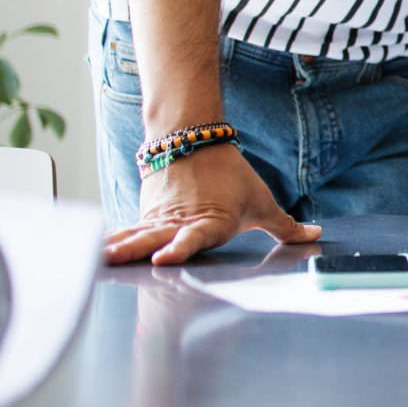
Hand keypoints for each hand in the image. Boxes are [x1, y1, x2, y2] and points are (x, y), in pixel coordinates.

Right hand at [103, 145, 318, 265]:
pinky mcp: (145, 217)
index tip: (164, 258)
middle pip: (156, 237)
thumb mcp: (262, 203)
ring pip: (136, 235)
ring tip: (98, 261)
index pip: (194, 236)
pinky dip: (109, 242)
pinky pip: (126, 232)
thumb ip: (285, 227)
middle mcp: (181, 222)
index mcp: (210, 221)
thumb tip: (315, 235)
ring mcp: (160, 220)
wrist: (196, 143)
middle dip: (138, 251)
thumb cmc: (231, 177)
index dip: (180, 247)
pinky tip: (92, 255)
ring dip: (118, 248)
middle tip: (119, 262)